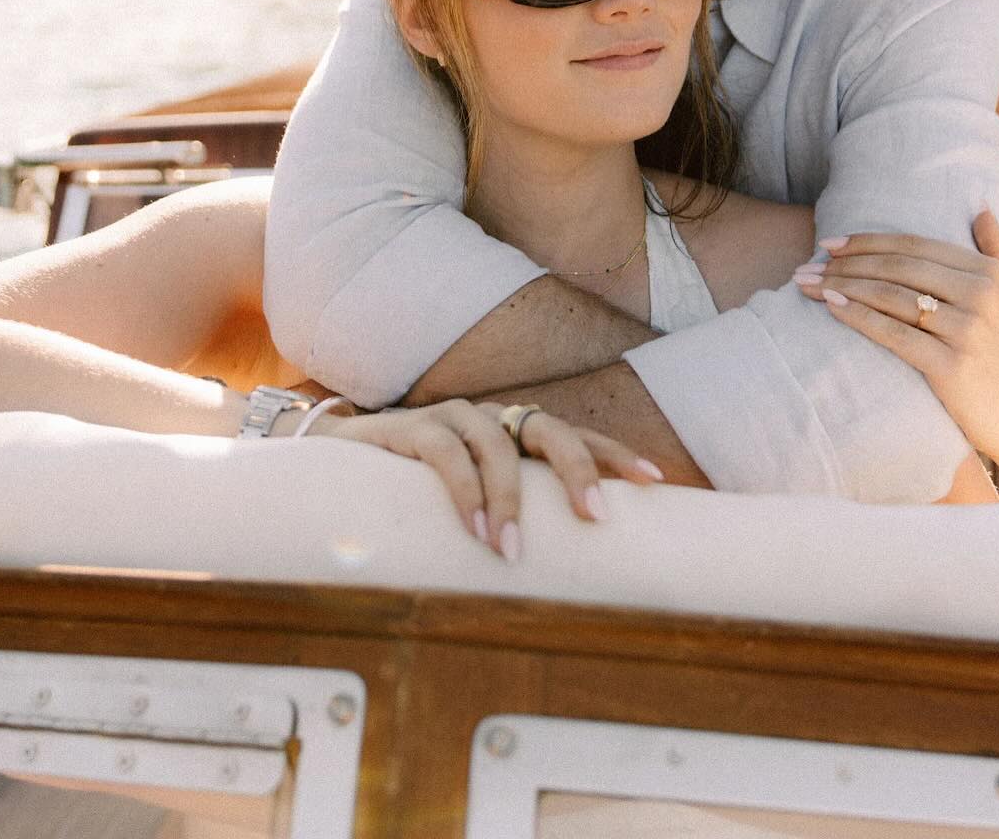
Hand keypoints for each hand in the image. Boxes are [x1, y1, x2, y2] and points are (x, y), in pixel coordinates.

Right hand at [293, 399, 663, 557]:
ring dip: (508, 498)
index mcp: (516, 433)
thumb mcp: (479, 506)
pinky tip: (472, 529)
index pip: (576, 435)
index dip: (615, 454)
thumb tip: (573, 580)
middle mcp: (492, 418)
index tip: (657, 482)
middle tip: (598, 517)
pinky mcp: (411, 427)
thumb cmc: (423, 493)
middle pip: (548, 427)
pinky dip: (463, 490)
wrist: (342, 460)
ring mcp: (452, 417)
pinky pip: (443, 451)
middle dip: (579, 468)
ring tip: (511, 551)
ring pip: (495, 442)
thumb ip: (519, 520)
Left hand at [795, 211, 998, 502]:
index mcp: (992, 274)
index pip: (916, 246)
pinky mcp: (952, 367)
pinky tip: (831, 307)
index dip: (868, 241)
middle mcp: (981, 295)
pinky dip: (858, 316)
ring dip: (841, 286)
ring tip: (806, 285)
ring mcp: (968, 331)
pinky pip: (894, 334)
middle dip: (845, 263)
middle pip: (897, 267)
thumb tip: (980, 209)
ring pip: (890, 296)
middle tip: (806, 264)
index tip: (831, 243)